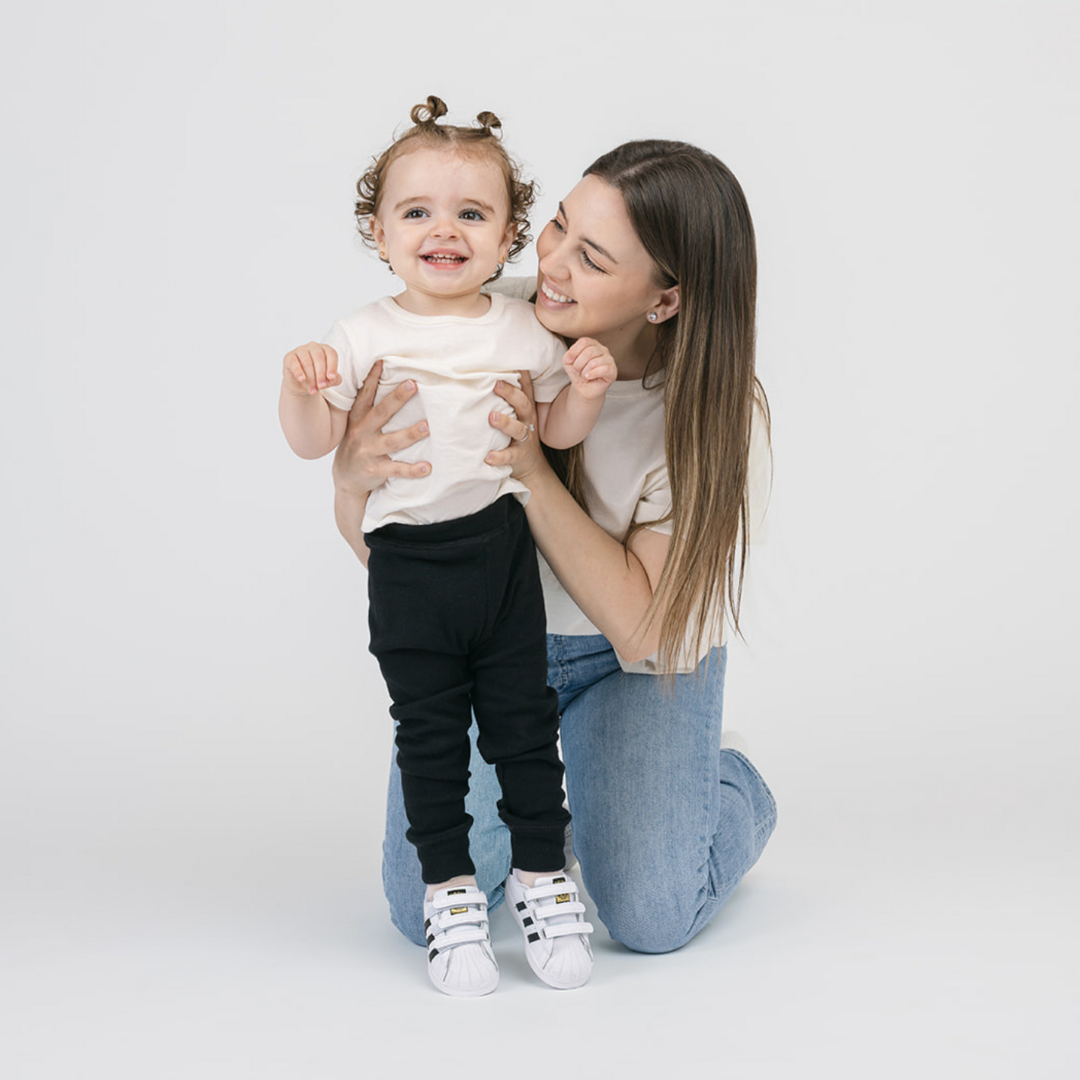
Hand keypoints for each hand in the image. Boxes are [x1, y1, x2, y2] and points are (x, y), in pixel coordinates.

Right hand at [283, 342, 342, 395]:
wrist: (302, 385)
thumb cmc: (318, 378)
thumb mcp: (329, 381)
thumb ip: (335, 379)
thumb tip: (334, 378)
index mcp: (325, 350)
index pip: (331, 354)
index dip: (332, 366)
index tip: (331, 378)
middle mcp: (313, 347)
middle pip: (319, 358)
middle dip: (321, 374)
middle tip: (321, 386)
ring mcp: (300, 350)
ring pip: (307, 362)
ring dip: (311, 378)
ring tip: (313, 390)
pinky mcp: (289, 357)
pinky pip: (294, 362)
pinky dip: (298, 371)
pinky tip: (302, 379)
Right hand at [332, 360, 430, 496]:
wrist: (346, 479)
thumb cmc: (357, 445)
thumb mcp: (355, 425)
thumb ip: (368, 408)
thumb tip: (383, 380)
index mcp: (357, 419)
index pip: (365, 395)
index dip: (372, 378)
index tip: (382, 362)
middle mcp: (362, 433)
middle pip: (381, 413)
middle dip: (397, 398)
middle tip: (413, 384)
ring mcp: (369, 452)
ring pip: (392, 441)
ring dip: (410, 434)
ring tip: (427, 426)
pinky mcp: (376, 470)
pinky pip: (397, 469)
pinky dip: (412, 470)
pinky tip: (427, 467)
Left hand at [486, 372, 547, 483]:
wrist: (530, 463)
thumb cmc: (518, 430)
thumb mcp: (517, 410)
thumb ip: (509, 393)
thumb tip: (491, 368)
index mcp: (525, 406)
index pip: (525, 387)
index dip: (520, 374)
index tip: (511, 359)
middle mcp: (527, 419)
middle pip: (523, 403)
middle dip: (511, 393)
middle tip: (497, 384)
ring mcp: (524, 438)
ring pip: (517, 429)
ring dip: (505, 422)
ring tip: (492, 417)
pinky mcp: (519, 455)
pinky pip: (510, 456)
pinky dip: (499, 456)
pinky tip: (488, 456)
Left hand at [562, 337, 616, 400]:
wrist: (585, 389)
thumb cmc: (579, 374)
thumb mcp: (568, 364)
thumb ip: (567, 356)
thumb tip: (570, 356)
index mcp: (592, 344)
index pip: (584, 342)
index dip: (574, 352)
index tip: (570, 362)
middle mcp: (602, 349)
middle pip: (588, 352)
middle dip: (578, 364)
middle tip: (578, 372)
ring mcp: (609, 359)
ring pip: (594, 362)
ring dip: (584, 371)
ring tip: (584, 376)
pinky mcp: (612, 370)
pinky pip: (604, 369)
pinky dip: (593, 374)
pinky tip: (588, 377)